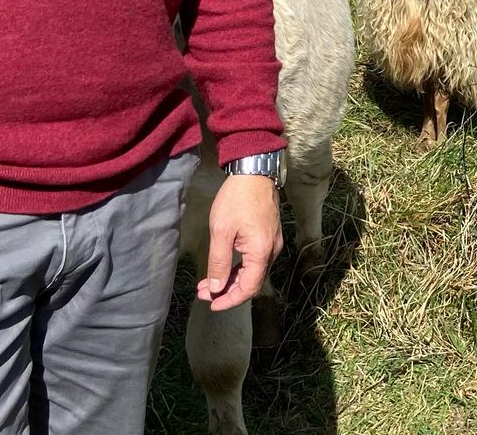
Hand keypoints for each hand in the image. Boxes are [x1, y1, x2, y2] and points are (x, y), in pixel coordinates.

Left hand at [195, 175, 281, 312]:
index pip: (249, 288)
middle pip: (252, 282)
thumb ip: (219, 262)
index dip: (230, 300)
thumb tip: (216, 287)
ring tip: (209, 283)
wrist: (254, 171)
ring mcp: (272, 243)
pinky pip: (255, 261)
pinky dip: (239, 268)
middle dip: (227, 291)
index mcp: (261, 251)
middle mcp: (272, 251)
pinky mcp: (269, 236)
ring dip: (231, 280)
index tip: (211, 304)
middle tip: (204, 293)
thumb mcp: (221, 231)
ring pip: (253, 272)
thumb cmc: (236, 199)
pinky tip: (224, 267)